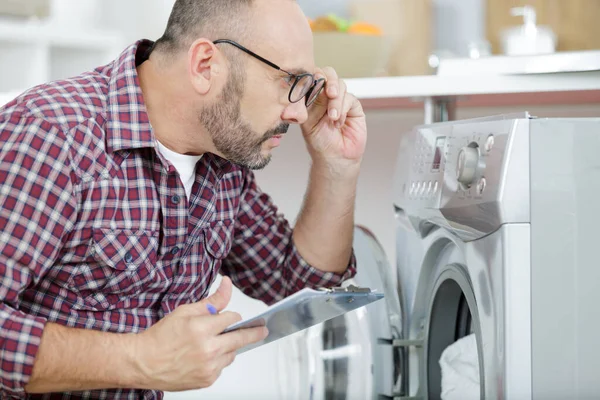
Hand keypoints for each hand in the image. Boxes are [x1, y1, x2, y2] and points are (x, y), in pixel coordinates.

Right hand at [134, 277, 267, 390]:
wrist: (143, 362)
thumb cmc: (161, 336)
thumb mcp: (186, 311)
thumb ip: (212, 301)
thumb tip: (228, 284)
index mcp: (201, 328)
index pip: (232, 318)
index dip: (231, 316)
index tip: (232, 317)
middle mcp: (208, 349)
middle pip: (240, 338)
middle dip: (254, 332)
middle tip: (263, 329)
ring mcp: (208, 367)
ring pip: (232, 353)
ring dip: (229, 347)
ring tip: (212, 343)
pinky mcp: (207, 379)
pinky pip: (223, 366)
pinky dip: (218, 360)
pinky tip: (204, 356)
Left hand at [301, 67, 366, 172]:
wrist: (336, 158)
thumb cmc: (319, 142)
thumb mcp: (308, 122)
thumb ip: (310, 103)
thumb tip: (313, 84)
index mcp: (311, 97)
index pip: (311, 77)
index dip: (313, 75)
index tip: (313, 81)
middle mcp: (325, 95)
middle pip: (328, 74)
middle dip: (328, 80)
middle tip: (329, 92)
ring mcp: (340, 99)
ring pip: (340, 85)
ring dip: (336, 101)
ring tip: (332, 118)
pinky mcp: (353, 106)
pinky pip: (349, 98)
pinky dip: (343, 109)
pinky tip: (338, 122)